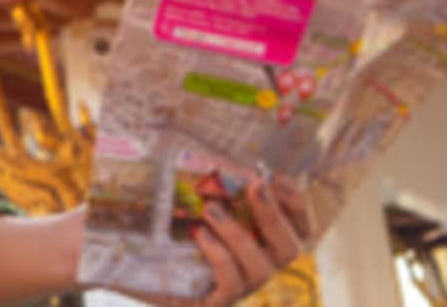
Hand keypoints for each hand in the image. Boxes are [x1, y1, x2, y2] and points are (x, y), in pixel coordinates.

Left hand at [135, 181, 322, 306]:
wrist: (143, 272)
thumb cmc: (174, 229)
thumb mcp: (197, 201)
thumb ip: (218, 182)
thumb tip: (225, 154)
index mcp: (266, 242)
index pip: (302, 227)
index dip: (297, 203)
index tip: (273, 175)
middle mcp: (261, 267)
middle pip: (291, 249)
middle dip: (274, 214)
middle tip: (255, 184)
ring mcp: (241, 289)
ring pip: (261, 269)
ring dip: (238, 234)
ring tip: (210, 208)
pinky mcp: (217, 302)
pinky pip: (231, 283)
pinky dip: (220, 255)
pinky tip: (201, 234)